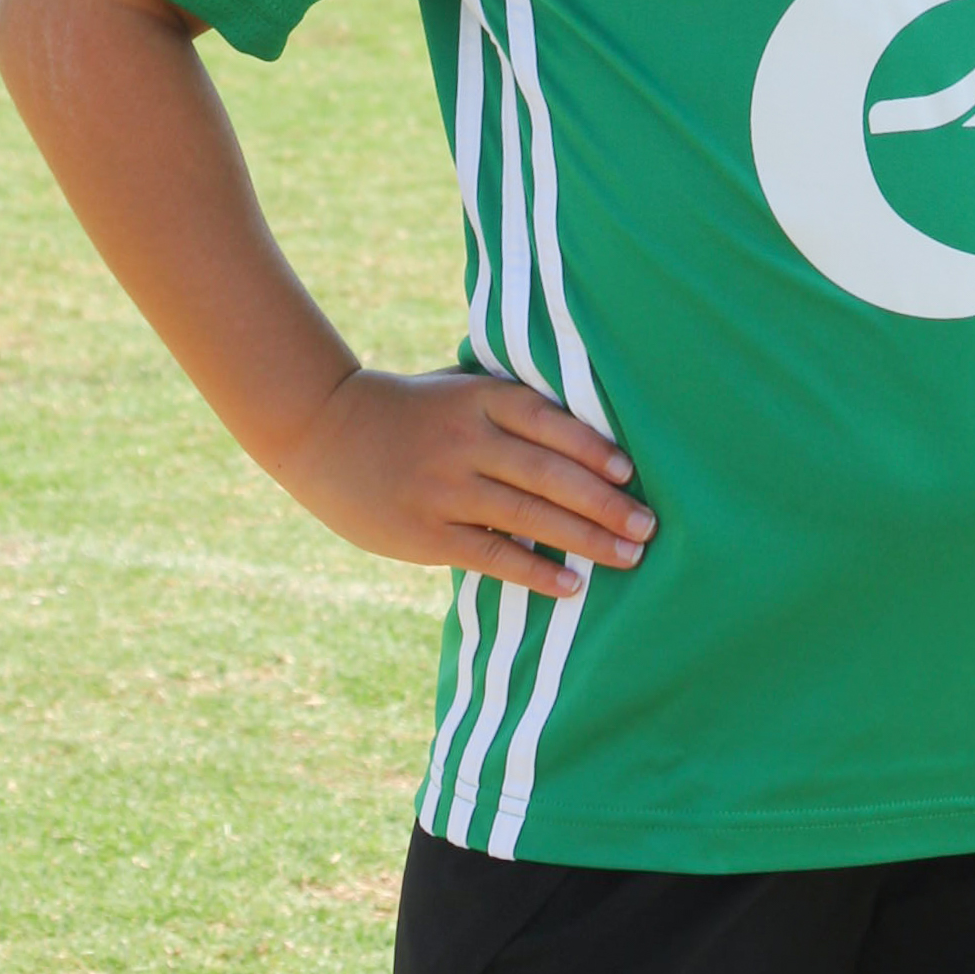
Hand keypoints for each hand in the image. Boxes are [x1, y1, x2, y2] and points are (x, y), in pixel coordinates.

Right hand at [277, 367, 654, 597]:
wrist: (325, 429)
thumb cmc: (410, 408)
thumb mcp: (459, 388)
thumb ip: (511, 407)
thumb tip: (586, 431)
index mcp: (480, 398)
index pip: (549, 422)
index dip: (592, 447)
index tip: (630, 472)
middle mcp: (467, 441)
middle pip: (549, 474)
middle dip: (605, 503)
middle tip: (649, 526)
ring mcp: (446, 488)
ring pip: (529, 516)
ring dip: (585, 540)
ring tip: (629, 556)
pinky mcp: (427, 532)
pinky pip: (492, 555)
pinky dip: (535, 571)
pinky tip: (571, 585)